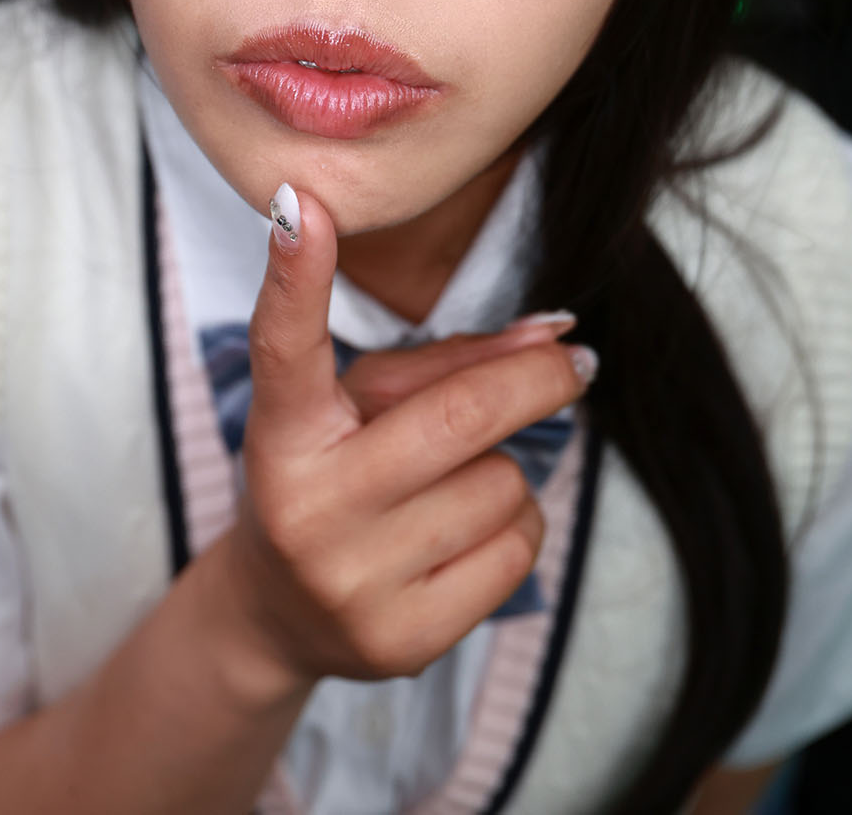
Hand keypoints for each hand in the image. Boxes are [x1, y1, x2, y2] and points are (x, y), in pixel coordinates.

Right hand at [221, 186, 594, 686]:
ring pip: (502, 483)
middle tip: (574, 358)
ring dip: (507, 466)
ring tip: (457, 482)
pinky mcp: (402, 643)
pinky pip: (517, 549)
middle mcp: (306, 507)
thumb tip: (556, 333)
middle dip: (537, 379)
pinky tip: (466, 532)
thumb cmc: (333, 476)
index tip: (302, 207)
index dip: (297, 275)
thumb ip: (449, 363)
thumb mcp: (363, 408)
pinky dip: (515, 525)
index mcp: (284, 433)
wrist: (277, 616)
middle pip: (458, 417)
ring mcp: (352, 583)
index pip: (287, 347)